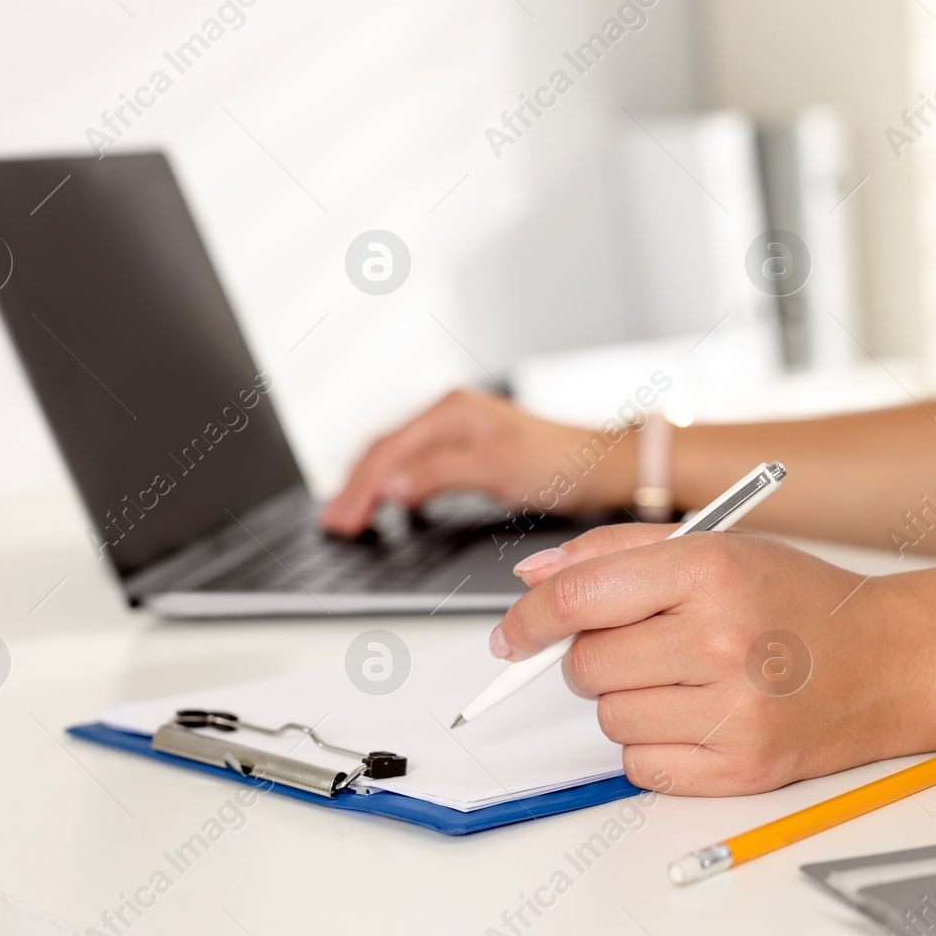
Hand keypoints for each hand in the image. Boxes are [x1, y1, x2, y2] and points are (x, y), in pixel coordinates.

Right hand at [321, 389, 631, 534]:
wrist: (600, 466)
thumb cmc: (559, 463)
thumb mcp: (496, 470)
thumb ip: (439, 476)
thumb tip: (390, 487)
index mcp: (450, 411)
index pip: (388, 453)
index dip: (360, 488)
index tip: (342, 521)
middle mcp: (449, 415)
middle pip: (385, 451)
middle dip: (355, 486)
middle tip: (335, 524)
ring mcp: (456, 430)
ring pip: (397, 457)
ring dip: (370, 485)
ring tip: (349, 516)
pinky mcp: (467, 449)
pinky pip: (416, 464)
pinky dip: (395, 484)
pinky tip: (389, 502)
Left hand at [500, 524, 935, 795]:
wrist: (891, 661)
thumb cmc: (797, 601)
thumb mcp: (713, 547)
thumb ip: (614, 553)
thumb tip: (531, 581)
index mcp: (708, 571)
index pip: (578, 599)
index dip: (528, 619)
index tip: (512, 634)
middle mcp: (722, 639)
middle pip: (587, 665)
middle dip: (595, 656)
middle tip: (645, 643)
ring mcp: (735, 711)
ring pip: (609, 719)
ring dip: (626, 700)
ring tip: (684, 677)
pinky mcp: (743, 769)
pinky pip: (641, 766)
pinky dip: (653, 745)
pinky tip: (698, 715)